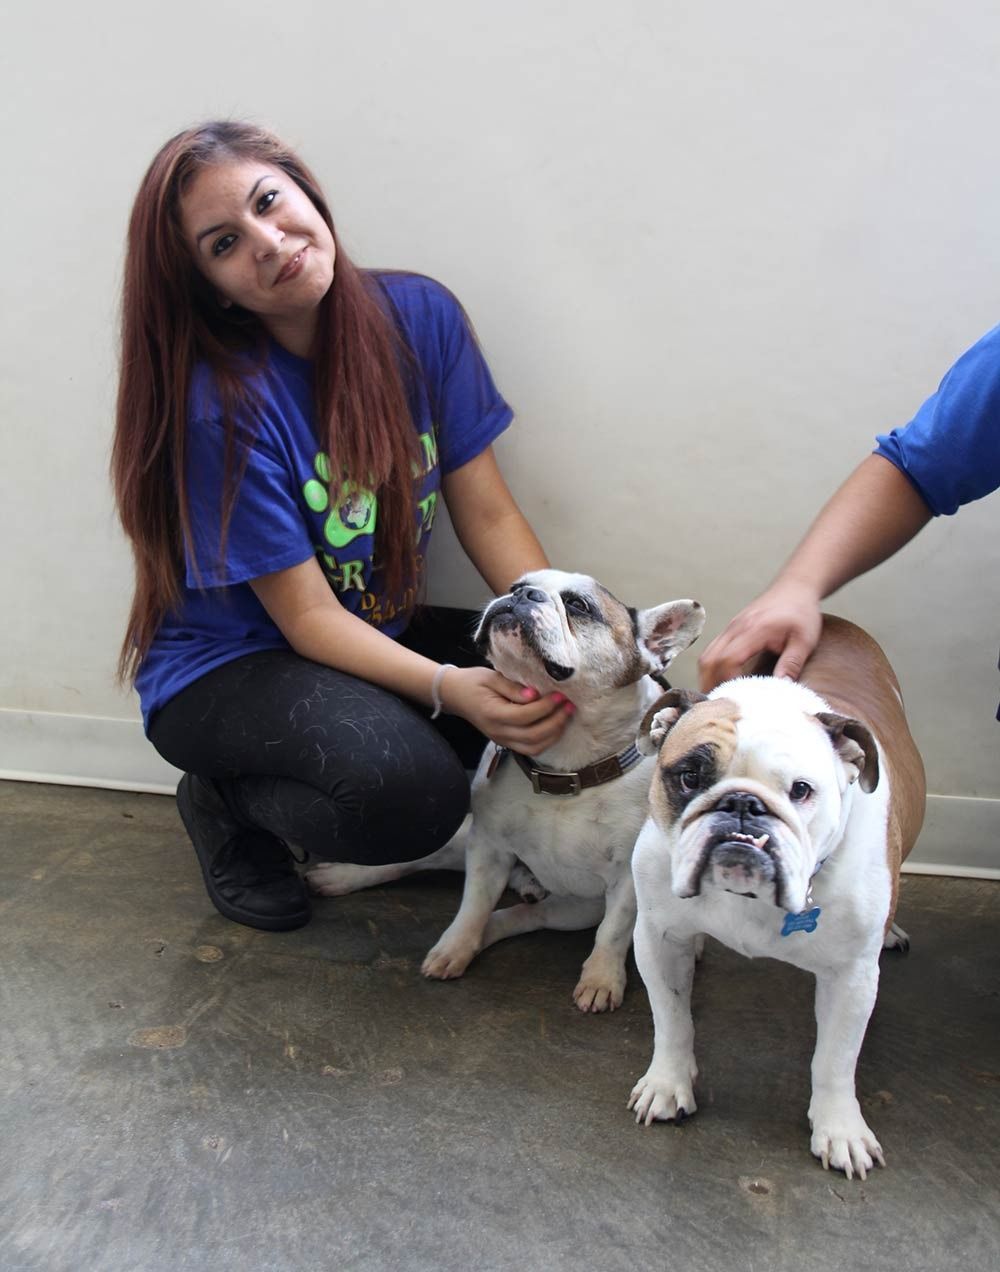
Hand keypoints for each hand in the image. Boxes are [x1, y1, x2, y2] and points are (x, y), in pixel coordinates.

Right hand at [439, 666, 573, 754]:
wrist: (455, 695)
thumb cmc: (473, 682)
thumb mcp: (491, 677)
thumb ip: (513, 688)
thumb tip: (535, 695)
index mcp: (492, 714)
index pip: (524, 716)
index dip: (545, 707)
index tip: (560, 695)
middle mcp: (498, 732)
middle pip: (533, 736)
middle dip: (556, 722)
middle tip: (569, 706)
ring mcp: (502, 740)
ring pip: (534, 747)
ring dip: (554, 734)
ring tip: (566, 716)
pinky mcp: (506, 742)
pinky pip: (530, 748)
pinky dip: (546, 740)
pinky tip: (556, 726)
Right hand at [697, 579, 822, 691]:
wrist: (795, 587)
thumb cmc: (802, 612)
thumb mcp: (804, 640)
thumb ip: (791, 664)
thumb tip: (781, 689)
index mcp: (753, 630)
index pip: (728, 659)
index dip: (727, 681)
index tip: (735, 699)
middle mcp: (736, 628)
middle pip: (709, 659)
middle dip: (710, 684)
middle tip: (719, 706)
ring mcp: (730, 627)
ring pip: (706, 655)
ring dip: (708, 677)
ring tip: (719, 696)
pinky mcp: (731, 629)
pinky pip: (712, 650)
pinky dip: (712, 668)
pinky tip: (722, 681)